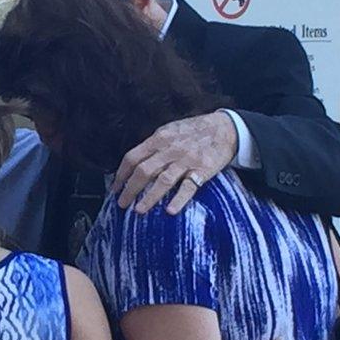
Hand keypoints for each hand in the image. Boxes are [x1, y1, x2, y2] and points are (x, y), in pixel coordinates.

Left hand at [112, 111, 236, 214]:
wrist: (224, 128)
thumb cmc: (193, 131)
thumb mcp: (169, 131)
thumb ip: (153, 146)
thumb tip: (134, 163)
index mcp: (159, 139)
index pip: (133, 157)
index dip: (121, 174)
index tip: (115, 188)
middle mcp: (170, 149)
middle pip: (144, 171)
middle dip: (130, 189)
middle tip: (122, 204)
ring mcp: (186, 160)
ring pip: (163, 180)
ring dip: (149, 197)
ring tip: (138, 210)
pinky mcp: (203, 170)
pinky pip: (189, 186)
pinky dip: (179, 199)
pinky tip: (170, 211)